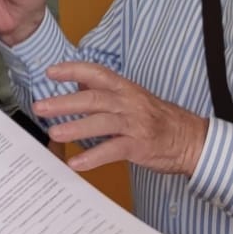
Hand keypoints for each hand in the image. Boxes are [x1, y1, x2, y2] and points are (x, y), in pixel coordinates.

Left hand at [34, 62, 208, 175]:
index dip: (73, 70)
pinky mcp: (140, 146)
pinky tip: (77, 163)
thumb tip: (77, 84)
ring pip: (102, 122)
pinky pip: (113, 150)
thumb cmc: (159, 119)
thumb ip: (105, 92)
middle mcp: (129, 102)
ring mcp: (135, 124)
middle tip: (40, 107)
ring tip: (54, 134)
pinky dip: (93, 157)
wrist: (192, 139)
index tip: (50, 72)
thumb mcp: (133, 98)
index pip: (97, 73)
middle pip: (93, 98)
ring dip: (75, 128)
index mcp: (126, 88)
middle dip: (64, 102)